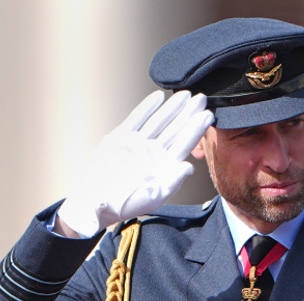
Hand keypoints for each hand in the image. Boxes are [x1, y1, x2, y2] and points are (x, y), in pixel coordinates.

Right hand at [57, 91, 213, 236]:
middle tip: (202, 98)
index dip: (196, 128)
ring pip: (159, 121)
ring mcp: (139, 144)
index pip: (185, 143)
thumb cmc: (125, 204)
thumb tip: (189, 167)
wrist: (95, 202)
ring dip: (171, 108)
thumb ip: (173, 182)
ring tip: (185, 94)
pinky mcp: (121, 138)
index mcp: (165, 165)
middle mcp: (154, 152)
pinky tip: (158, 97)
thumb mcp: (153, 196)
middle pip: (175, 129)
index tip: (208, 115)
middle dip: (189, 113)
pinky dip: (146, 108)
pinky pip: (136, 119)